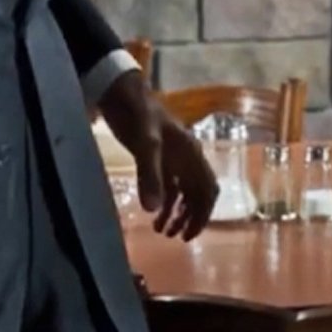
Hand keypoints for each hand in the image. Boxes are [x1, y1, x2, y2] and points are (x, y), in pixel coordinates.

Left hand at [98, 73, 218, 239]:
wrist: (122, 93)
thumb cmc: (139, 115)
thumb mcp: (145, 144)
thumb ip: (149, 176)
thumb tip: (152, 210)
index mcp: (192, 153)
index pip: (208, 189)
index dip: (203, 213)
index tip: (190, 234)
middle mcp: (188, 158)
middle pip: (199, 194)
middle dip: (191, 217)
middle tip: (176, 239)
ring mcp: (174, 158)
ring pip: (184, 192)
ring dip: (177, 213)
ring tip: (162, 232)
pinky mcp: (159, 158)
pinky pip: (169, 186)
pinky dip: (164, 203)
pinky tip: (153, 215)